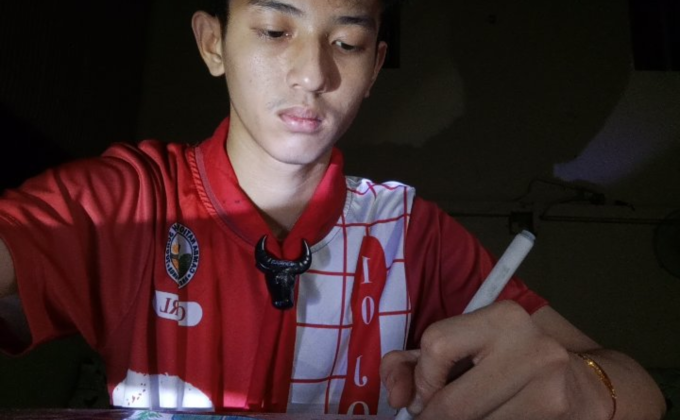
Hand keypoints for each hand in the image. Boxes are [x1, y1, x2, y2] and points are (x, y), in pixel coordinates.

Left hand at [381, 301, 572, 419]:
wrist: (580, 385)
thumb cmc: (508, 363)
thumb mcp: (463, 349)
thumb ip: (416, 363)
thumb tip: (397, 397)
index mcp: (503, 317)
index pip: (437, 345)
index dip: (423, 378)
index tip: (425, 392)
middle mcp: (531, 348)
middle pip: (453, 404)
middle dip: (433, 417)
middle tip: (433, 416)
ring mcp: (548, 388)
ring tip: (470, 414)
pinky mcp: (555, 417)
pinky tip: (492, 418)